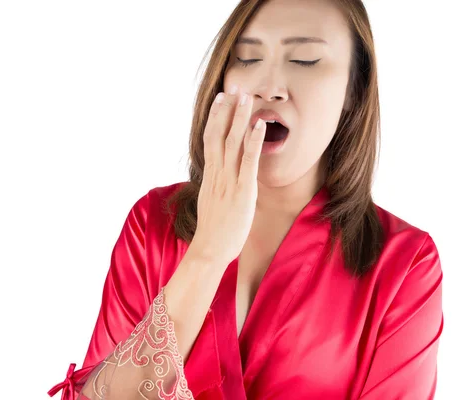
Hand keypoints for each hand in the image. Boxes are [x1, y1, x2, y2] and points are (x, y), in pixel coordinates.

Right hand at [188, 86, 265, 266]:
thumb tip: (222, 178)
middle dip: (226, 110)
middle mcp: (217, 173)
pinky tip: (260, 125)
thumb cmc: (213, 231)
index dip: (215, 117)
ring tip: (246, 97)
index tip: (220, 100)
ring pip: (232, 142)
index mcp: (210, 175)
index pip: (210, 139)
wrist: (209, 249)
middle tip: (233, 87)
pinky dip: (253, 141)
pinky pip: (248, 161)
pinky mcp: (243, 190)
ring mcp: (229, 180)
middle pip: (218, 134)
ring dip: (239, 118)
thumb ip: (218, 186)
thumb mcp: (212, 202)